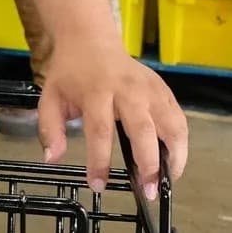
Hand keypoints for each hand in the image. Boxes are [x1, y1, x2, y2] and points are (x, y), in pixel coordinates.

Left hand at [36, 42, 189, 197]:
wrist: (92, 41)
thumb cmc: (71, 74)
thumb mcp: (50, 97)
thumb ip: (50, 128)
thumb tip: (53, 158)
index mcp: (97, 92)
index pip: (100, 131)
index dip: (100, 161)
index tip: (98, 185)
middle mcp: (128, 90)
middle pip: (143, 129)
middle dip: (148, 163)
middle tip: (148, 191)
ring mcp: (151, 89)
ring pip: (172, 124)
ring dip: (174, 155)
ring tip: (168, 180)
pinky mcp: (164, 90)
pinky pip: (179, 119)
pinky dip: (181, 142)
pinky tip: (173, 161)